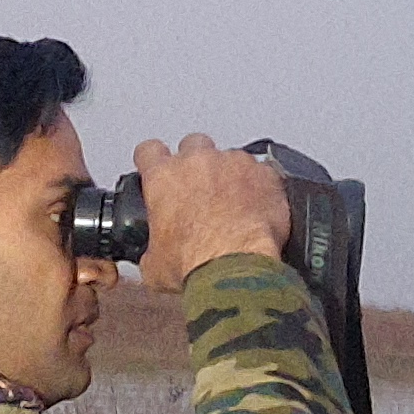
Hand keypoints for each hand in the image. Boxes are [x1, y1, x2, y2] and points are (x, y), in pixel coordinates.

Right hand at [132, 134, 289, 290]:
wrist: (236, 268)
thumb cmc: (197, 262)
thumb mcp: (154, 266)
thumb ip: (152, 250)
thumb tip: (155, 258)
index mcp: (163, 178)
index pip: (149, 150)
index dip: (152, 159)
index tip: (157, 165)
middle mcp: (198, 162)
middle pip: (193, 144)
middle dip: (196, 162)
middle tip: (201, 188)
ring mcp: (234, 163)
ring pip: (230, 157)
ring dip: (230, 175)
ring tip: (235, 204)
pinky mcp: (264, 173)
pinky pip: (262, 172)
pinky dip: (260, 186)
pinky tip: (258, 208)